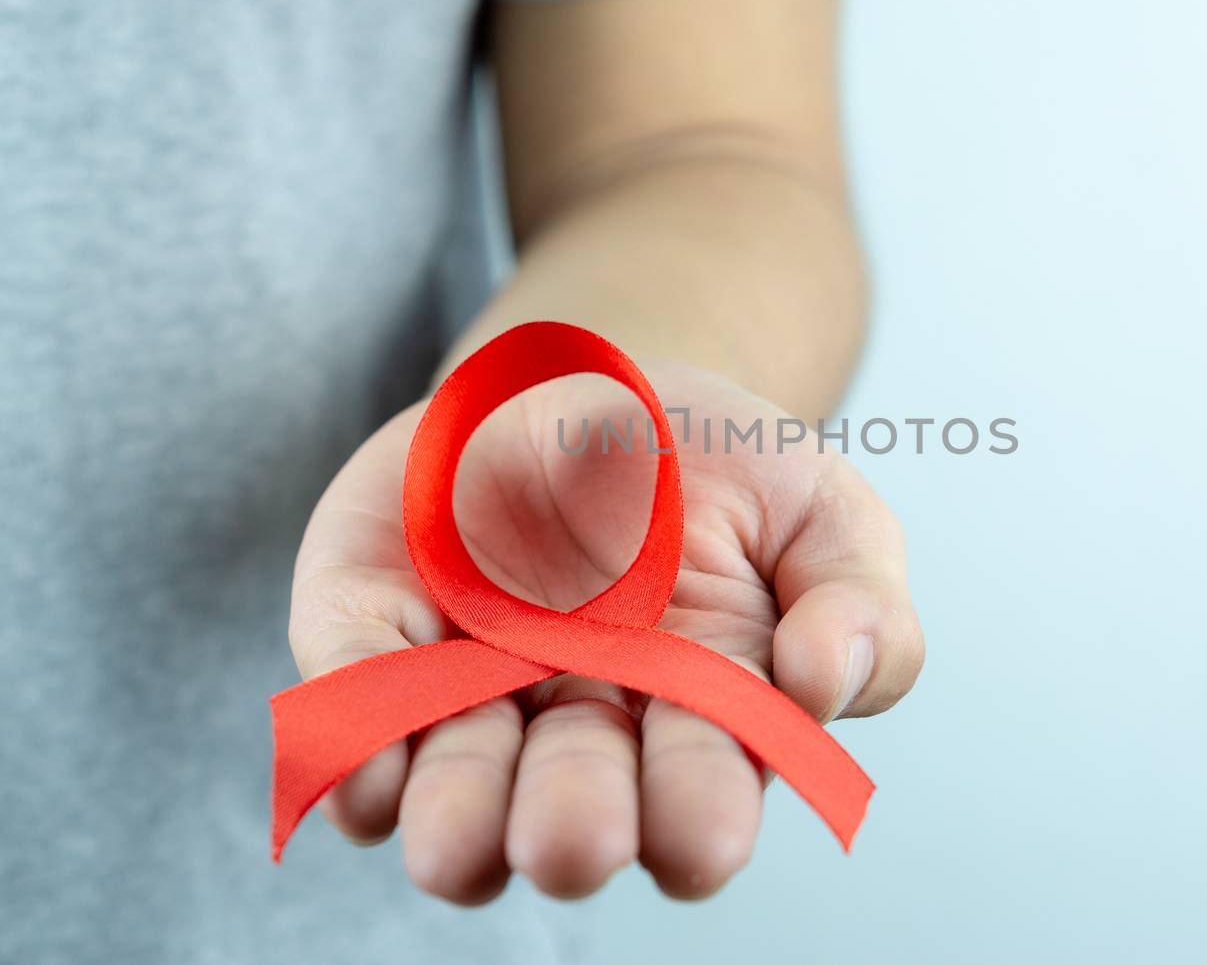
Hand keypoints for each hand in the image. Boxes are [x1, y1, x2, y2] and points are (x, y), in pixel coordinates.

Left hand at [286, 361, 922, 902]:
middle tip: (570, 829)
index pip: (700, 807)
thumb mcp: (820, 506)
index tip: (702, 817)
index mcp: (699, 716)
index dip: (697, 820)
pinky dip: (346, 754)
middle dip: (572, 831)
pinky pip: (347, 717)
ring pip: (450, 808)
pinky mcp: (374, 642)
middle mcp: (581, 731)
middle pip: (568, 824)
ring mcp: (471, 694)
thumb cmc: (717, 462)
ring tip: (458, 832)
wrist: (593, 373)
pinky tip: (365, 774)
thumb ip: (860, 601)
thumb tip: (819, 688)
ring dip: (455, 826)